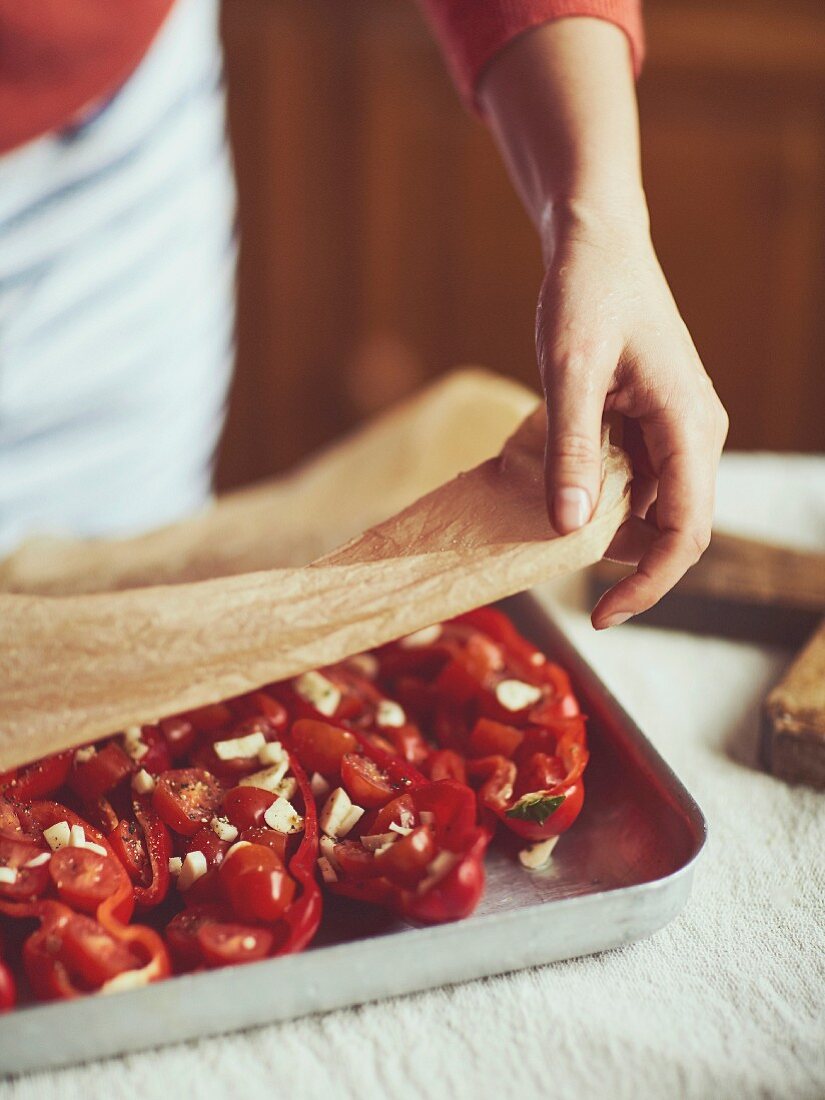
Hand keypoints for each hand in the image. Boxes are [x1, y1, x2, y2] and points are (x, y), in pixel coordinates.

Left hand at [537, 202, 728, 627]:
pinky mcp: (656, 422)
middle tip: (564, 574)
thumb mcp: (568, 372)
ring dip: (610, 529)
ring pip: (653, 507)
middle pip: (675, 527)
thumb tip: (568, 530)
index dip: (647, 583)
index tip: (601, 615)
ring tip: (552, 522)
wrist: (596, 244)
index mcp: (688, 425)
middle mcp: (695, 433)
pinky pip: (637, 479)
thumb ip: (572, 450)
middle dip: (627, 563)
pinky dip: (603, 497)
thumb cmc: (585, 295)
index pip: (685, 531)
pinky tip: (562, 486)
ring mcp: (678, 428)